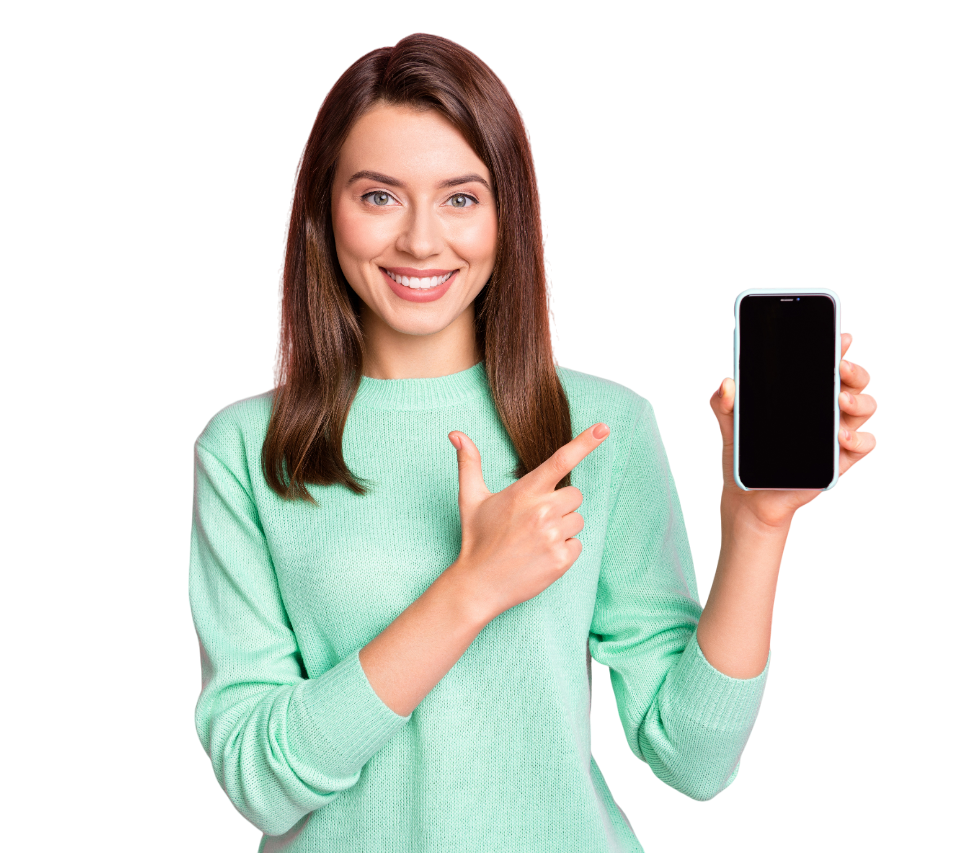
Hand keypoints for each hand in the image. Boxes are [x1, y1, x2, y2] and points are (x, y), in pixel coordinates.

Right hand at [446, 423, 609, 621]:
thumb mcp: (471, 498)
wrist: (479, 584)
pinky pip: (577, 545)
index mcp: (525, 492)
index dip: (585, 443)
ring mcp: (553, 536)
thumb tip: (455, 433)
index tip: (603, 429)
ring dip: (563, 528)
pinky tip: (541, 555)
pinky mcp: (561, 560)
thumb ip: (469, 462)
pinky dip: (564, 550)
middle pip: (576, 495)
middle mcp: (542, 511)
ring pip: (578, 521)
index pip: (560, 460)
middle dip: (561, 504)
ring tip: (535, 539)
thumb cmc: (476, 539)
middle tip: (536, 519)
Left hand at [710, 332, 877, 528]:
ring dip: (859, 400)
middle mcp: (825, 410)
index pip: (827, 364)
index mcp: (803, 395)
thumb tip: (726, 384)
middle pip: (856, 380)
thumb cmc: (744, 456)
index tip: (841, 337)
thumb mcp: (730, 426)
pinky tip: (840, 436)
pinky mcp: (839, 460)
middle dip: (854, 369)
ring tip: (840, 400)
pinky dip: (859, 438)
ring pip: (867, 406)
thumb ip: (724, 404)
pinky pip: (866, 444)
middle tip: (838, 367)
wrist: (748, 498)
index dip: (839, 348)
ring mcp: (836, 434)